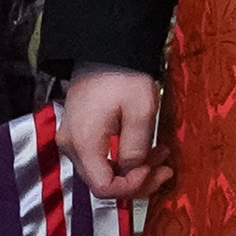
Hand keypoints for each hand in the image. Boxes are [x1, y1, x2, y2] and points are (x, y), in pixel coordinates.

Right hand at [59, 65, 171, 202]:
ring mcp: (72, 140)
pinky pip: (99, 159)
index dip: (133, 186)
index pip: (104, 187)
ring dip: (132, 171)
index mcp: (84, 143)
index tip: (156, 169)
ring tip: (160, 155)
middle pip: (101, 183)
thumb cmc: (123, 76)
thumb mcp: (140, 112)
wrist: (104, 49)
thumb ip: (136, 148)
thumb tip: (133, 170)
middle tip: (165, 168)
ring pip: (102, 172)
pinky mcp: (78, 133)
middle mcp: (71, 146)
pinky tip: (143, 150)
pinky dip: (122, 160)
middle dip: (136, 181)